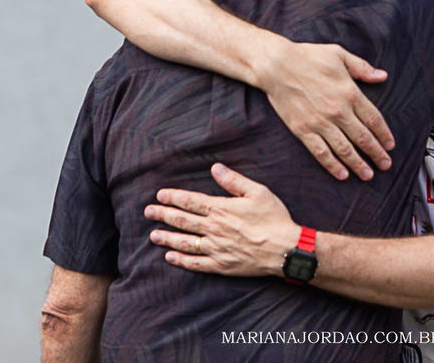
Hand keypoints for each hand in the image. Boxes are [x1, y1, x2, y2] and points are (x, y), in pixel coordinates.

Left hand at [145, 163, 301, 276]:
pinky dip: (181, 260)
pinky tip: (170, 256)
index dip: (173, 197)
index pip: (190, 202)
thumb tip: (215, 167)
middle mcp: (214, 229)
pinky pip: (196, 263)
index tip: (160, 194)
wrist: (285, 249)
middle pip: (182, 221)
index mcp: (221, 209)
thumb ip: (234, 180)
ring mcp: (216, 249)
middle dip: (163, 215)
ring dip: (167, 238)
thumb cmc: (274, 218)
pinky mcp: (221, 266)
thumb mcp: (258, 191)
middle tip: (148, 212)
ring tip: (153, 235)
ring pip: (185, 242)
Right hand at [254, 42, 391, 180]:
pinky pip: (321, 152)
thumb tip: (382, 76)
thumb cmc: (308, 56)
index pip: (374, 119)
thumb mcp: (339, 54)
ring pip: (345, 149)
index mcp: (350, 92)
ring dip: (358, 164)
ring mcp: (320, 122)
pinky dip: (333, 165)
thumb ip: (362, 68)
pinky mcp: (303, 130)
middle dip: (377, 154)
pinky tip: (342, 174)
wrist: (276, 65)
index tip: (390, 145)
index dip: (384, 135)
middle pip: (363, 138)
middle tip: (386, 165)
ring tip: (367, 175)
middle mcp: (338, 111)